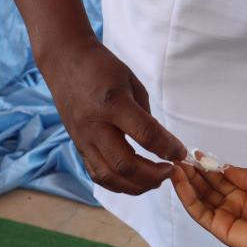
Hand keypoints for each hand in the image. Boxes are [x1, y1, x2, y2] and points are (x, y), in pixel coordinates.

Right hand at [40, 38, 186, 193]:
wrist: (64, 60)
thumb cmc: (102, 67)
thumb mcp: (131, 83)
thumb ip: (145, 115)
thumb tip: (161, 144)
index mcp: (113, 104)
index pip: (146, 135)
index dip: (168, 148)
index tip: (181, 154)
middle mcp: (95, 126)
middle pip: (126, 164)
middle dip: (153, 174)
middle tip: (170, 171)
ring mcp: (83, 139)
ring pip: (109, 176)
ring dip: (136, 185)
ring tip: (155, 180)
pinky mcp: (78, 146)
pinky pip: (97, 174)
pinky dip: (118, 184)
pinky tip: (134, 181)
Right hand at [170, 162, 246, 246]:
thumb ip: (244, 175)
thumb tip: (224, 167)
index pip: (222, 178)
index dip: (208, 166)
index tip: (194, 153)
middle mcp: (233, 204)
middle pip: (208, 187)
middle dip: (194, 172)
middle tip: (178, 158)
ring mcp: (225, 216)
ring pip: (200, 198)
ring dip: (186, 182)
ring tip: (175, 166)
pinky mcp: (218, 228)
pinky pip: (199, 212)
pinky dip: (187, 197)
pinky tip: (179, 182)